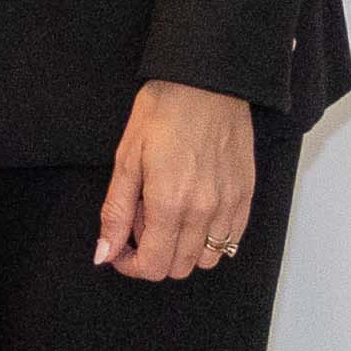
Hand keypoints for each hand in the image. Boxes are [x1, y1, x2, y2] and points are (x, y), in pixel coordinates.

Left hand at [95, 82, 256, 282]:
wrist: (207, 82)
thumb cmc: (163, 111)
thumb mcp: (126, 160)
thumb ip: (116, 213)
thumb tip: (104, 253)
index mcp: (170, 203)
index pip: (153, 266)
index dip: (130, 265)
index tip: (120, 249)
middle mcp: (205, 211)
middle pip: (179, 268)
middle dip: (153, 256)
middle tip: (141, 225)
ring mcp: (230, 205)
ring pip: (207, 259)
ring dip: (183, 250)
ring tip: (168, 217)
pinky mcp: (246, 195)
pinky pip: (231, 239)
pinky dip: (210, 238)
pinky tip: (194, 212)